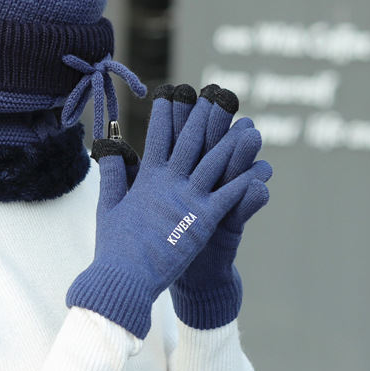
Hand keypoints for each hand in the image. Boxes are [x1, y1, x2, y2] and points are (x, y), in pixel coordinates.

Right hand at [67, 85, 268, 338]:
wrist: (123, 278)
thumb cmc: (113, 245)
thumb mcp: (108, 204)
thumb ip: (113, 173)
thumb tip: (109, 145)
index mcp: (146, 178)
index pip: (158, 137)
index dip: (167, 114)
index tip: (172, 92)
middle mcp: (168, 183)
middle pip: (191, 142)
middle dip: (204, 117)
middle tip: (216, 95)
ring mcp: (187, 200)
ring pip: (216, 163)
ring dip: (233, 143)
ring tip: (247, 124)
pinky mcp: (203, 221)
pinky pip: (230, 196)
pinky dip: (246, 182)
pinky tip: (260, 170)